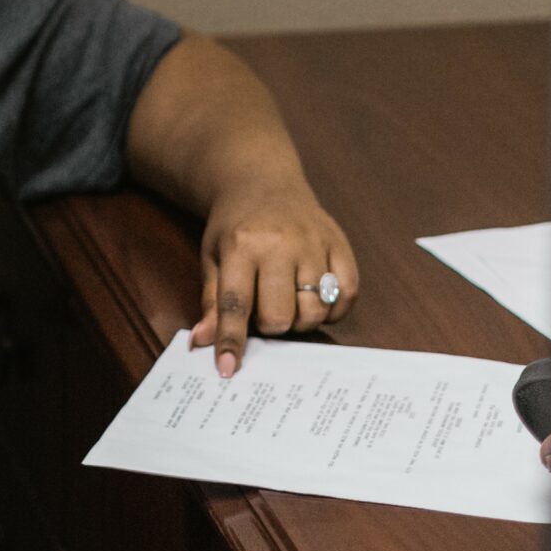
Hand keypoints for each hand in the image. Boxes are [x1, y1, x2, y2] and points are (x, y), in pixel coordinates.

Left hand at [189, 178, 358, 376]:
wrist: (263, 181)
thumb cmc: (234, 226)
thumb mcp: (212, 257)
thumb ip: (212, 301)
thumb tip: (203, 341)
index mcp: (241, 246)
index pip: (236, 305)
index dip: (231, 341)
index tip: (228, 369)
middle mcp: (281, 244)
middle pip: (281, 315)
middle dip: (272, 326)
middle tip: (265, 313)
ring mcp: (314, 243)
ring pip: (316, 309)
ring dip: (302, 319)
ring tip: (290, 303)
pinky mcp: (340, 243)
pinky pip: (348, 294)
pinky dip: (334, 308)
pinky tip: (317, 299)